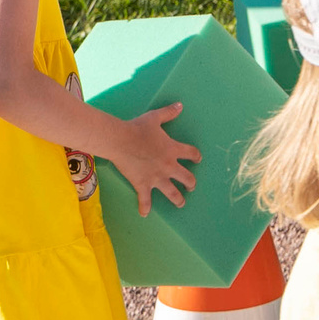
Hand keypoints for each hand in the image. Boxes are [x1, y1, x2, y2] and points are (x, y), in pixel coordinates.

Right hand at [109, 102, 202, 216]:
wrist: (120, 140)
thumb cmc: (138, 128)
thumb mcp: (155, 118)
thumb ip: (169, 112)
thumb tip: (180, 105)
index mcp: (173, 149)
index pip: (191, 154)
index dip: (196, 156)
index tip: (198, 159)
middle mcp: (168, 166)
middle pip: (186, 177)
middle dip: (191, 183)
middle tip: (192, 186)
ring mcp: (156, 177)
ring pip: (172, 192)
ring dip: (178, 199)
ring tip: (181, 204)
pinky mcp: (143, 185)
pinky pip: (145, 200)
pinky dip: (145, 207)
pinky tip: (145, 214)